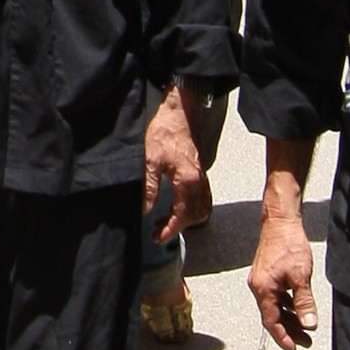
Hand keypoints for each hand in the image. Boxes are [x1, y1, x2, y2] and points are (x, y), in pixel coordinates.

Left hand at [144, 87, 204, 245]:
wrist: (179, 113)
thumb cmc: (165, 131)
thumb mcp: (150, 158)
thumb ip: (150, 186)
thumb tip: (146, 209)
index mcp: (187, 180)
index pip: (182, 215)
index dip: (171, 229)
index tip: (159, 237)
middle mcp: (199, 182)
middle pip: (194, 216)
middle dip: (177, 227)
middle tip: (157, 230)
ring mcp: (202, 178)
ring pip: (200, 210)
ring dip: (185, 220)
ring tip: (165, 221)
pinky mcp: (200, 174)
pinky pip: (203, 200)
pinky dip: (192, 210)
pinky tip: (179, 209)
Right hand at [249, 204, 317, 349]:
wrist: (280, 220)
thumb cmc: (288, 244)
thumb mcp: (300, 276)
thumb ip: (304, 302)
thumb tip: (309, 324)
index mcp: (263, 289)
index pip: (271, 321)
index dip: (282, 338)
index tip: (293, 349)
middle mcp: (258, 286)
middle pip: (271, 316)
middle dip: (288, 331)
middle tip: (306, 342)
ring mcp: (261, 280)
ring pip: (274, 307)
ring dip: (288, 319)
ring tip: (305, 327)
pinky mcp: (266, 274)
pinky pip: (275, 297)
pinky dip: (286, 306)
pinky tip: (298, 307)